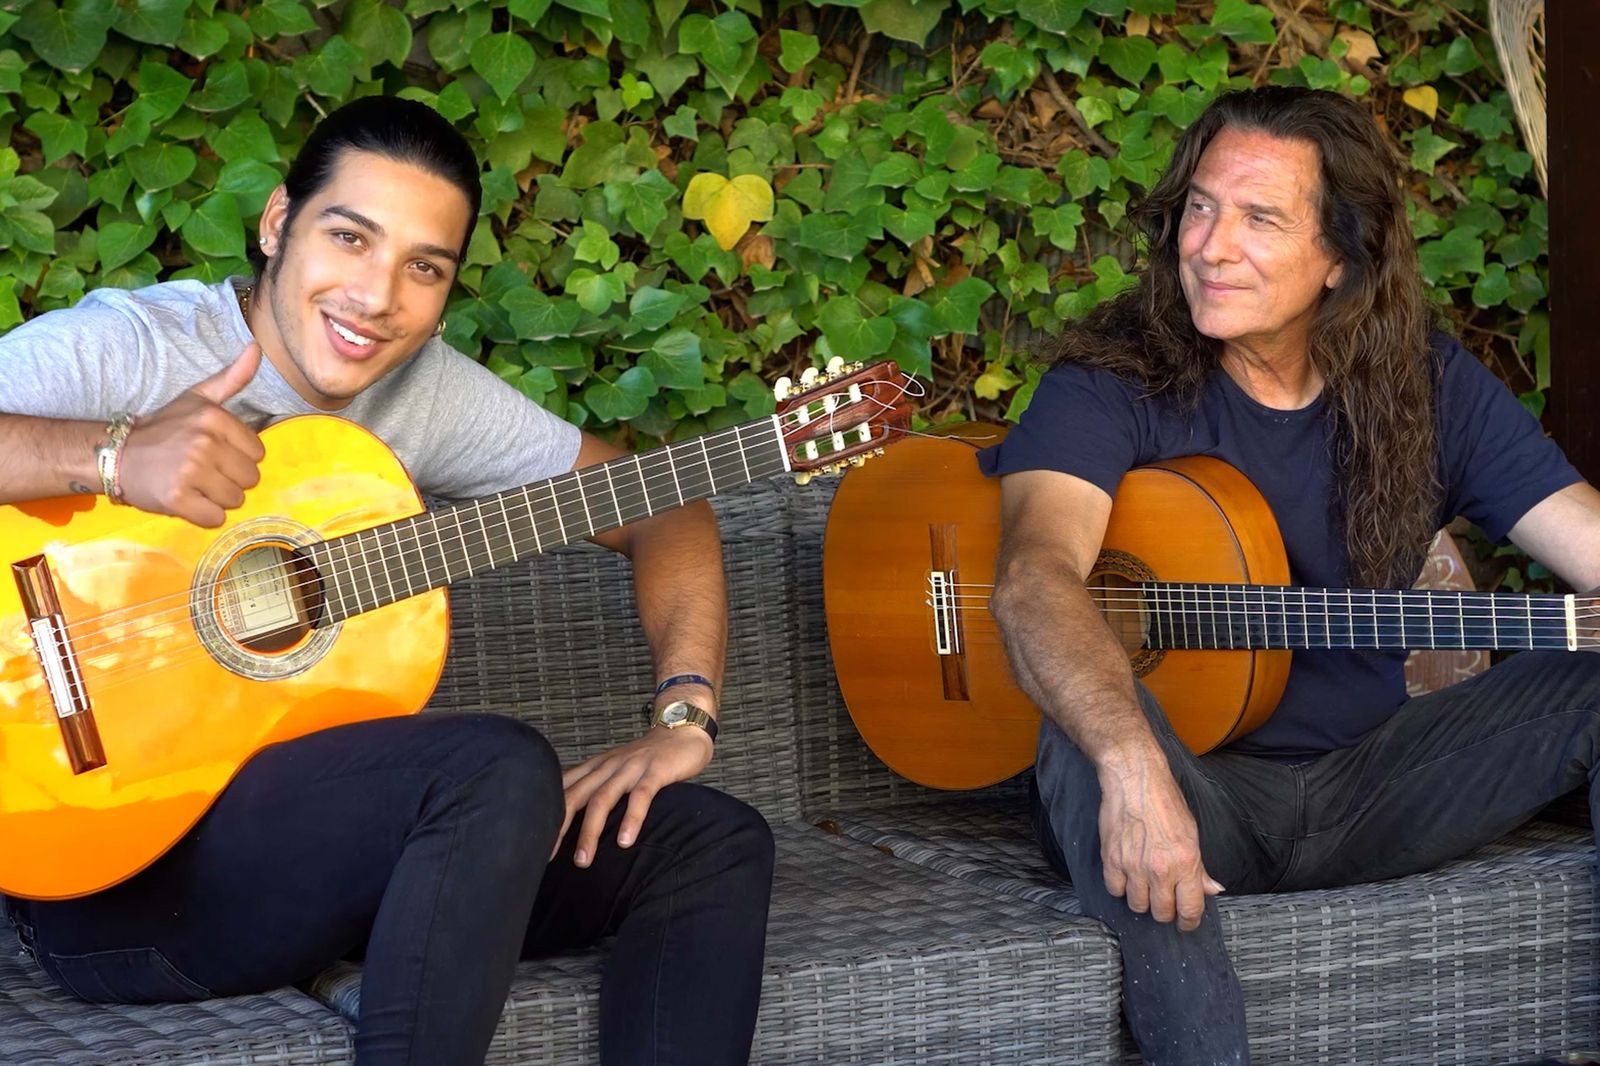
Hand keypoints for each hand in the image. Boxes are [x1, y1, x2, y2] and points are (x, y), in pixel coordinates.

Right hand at [120, 343, 265, 526]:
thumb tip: (257, 347)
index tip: (214, 453)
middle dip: (230, 480)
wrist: (116, 454)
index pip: (258, 454)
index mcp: (215, 419)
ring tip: (192, 484)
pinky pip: (215, 518)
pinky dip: (203, 515)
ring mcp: (190, 471)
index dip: (238, 458)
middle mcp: (205, 443)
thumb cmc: (164, 429)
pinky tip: (186, 499)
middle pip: (250, 479)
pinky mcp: (177, 498)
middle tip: (201, 471)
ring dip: (216, 498)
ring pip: (235, 500)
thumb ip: (233, 378)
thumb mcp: (198, 398)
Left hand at [556, 723, 714, 866]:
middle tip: (547, 858)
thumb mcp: (617, 769)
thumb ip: (599, 789)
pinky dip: (632, 819)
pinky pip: (641, 796)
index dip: (545, 816)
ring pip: (603, 799)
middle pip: (575, 797)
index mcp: (596, 767)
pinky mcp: (656, 770)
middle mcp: (608, 766)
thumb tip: (577, 822)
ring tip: (583, 861)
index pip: (562, 790)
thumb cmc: (648, 757)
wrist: (682, 729)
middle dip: (558, 828)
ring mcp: (631, 767)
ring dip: (589, 831)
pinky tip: (625, 842)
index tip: (534, 845)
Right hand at [1097, 753, 1223, 931]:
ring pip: (1137, 906)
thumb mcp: (1192, 833)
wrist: (1135, 779)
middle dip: (1165, 911)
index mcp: (1186, 863)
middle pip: (1162, 912)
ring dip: (1142, 900)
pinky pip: (1115, 890)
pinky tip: (1126, 876)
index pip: (1190, 909)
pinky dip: (1121, 887)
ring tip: (1144, 887)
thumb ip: (1200, 867)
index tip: (1186, 923)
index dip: (1189, 922)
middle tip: (1164, 900)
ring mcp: (1134, 866)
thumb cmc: (1166, 801)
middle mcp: (1160, 869)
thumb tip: (1212, 889)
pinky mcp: (1111, 859)